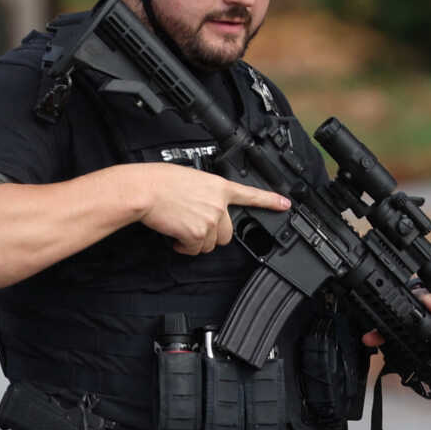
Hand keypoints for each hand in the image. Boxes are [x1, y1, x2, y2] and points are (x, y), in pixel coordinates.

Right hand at [136, 165, 291, 257]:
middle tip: (193, 228)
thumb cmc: (160, 181)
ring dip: (195, 241)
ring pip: (209, 244)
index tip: (284, 204)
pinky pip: (194, 250)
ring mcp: (210, 220)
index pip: (250, 194)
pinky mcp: (197, 234)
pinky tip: (175, 236)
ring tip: (180, 228)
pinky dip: (183, 247)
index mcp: (219, 187)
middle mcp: (219, 204)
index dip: (269, 201)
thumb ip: (206, 194)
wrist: (146, 190)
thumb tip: (204, 209)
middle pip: (227, 233)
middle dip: (211, 235)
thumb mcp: (191, 179)